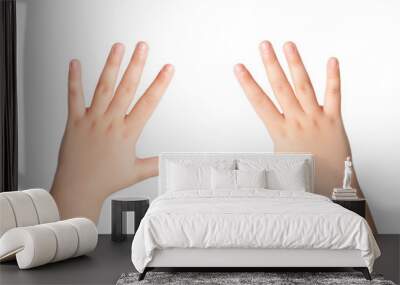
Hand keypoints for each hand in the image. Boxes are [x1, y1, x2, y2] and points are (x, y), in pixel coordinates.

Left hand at [51, 42, 173, 221]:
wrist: (79, 188)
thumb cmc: (106, 180)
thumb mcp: (136, 172)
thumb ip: (156, 164)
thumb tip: (171, 161)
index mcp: (127, 133)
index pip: (148, 103)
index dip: (160, 84)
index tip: (167, 69)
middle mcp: (110, 122)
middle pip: (127, 88)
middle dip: (137, 64)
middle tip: (143, 47)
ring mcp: (92, 120)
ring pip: (103, 87)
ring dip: (111, 65)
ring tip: (118, 47)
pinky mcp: (74, 121)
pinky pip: (74, 97)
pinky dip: (74, 79)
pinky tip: (75, 63)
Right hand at [234, 41, 374, 229]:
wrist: (332, 188)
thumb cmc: (305, 180)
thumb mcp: (277, 168)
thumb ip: (262, 159)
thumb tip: (243, 166)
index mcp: (281, 133)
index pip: (259, 103)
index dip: (248, 84)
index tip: (239, 68)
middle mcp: (297, 121)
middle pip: (281, 87)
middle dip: (270, 64)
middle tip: (264, 46)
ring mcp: (316, 118)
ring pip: (304, 86)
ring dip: (295, 64)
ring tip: (288, 45)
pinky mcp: (334, 120)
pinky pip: (334, 95)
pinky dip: (334, 77)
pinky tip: (331, 61)